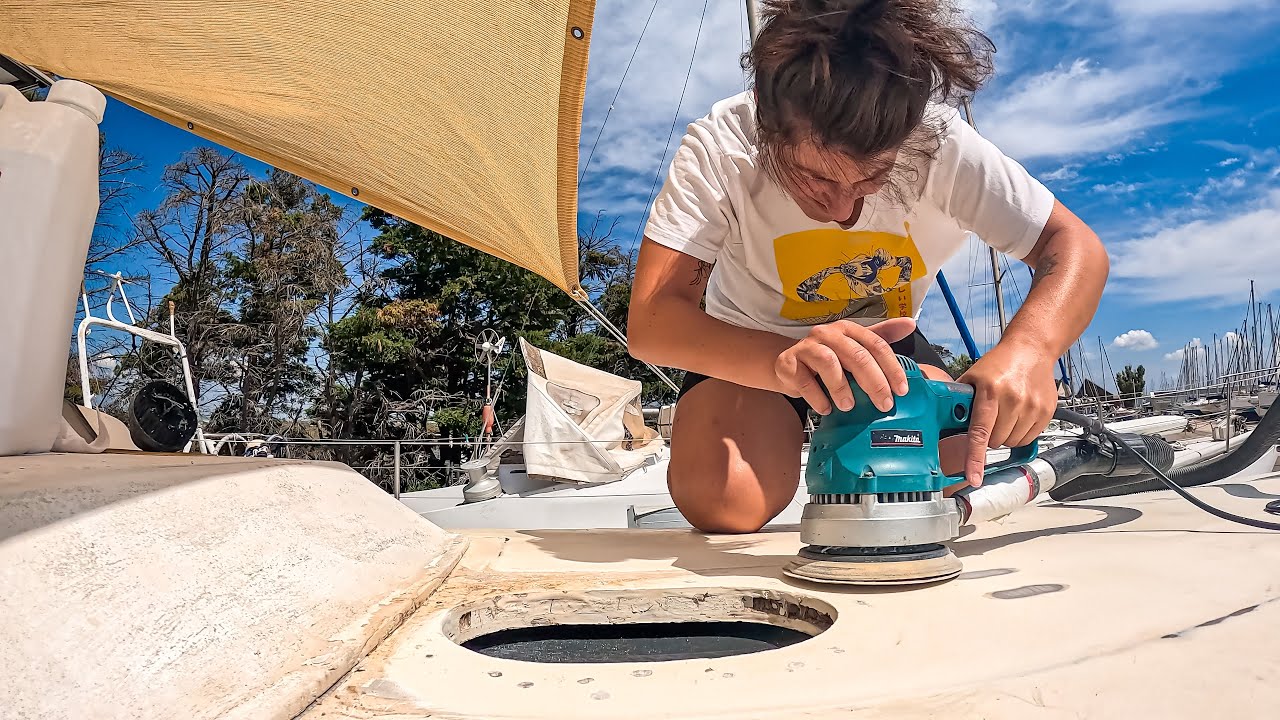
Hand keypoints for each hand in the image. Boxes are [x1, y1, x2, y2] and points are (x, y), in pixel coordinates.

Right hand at [773, 318, 915, 414]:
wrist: (788, 365)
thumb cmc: (826, 357)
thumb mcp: (854, 347)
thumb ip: (881, 337)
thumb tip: (910, 324)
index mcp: (847, 329)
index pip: (876, 345)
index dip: (892, 368)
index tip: (901, 391)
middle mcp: (827, 334)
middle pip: (856, 355)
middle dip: (874, 382)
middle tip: (883, 404)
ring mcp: (806, 347)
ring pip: (829, 363)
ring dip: (842, 388)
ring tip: (849, 406)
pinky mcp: (788, 363)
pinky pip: (805, 381)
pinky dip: (818, 398)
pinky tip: (826, 408)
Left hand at [958, 340, 1058, 487]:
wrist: (1031, 349)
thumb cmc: (999, 363)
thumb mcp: (973, 376)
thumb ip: (960, 400)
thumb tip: (944, 422)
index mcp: (989, 392)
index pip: (980, 433)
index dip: (975, 458)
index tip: (973, 477)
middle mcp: (1013, 400)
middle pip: (996, 441)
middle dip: (989, 437)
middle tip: (990, 418)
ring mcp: (1032, 407)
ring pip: (1013, 443)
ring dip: (1006, 436)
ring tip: (1005, 415)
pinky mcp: (1046, 412)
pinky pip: (1029, 438)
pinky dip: (1021, 434)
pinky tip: (1018, 416)